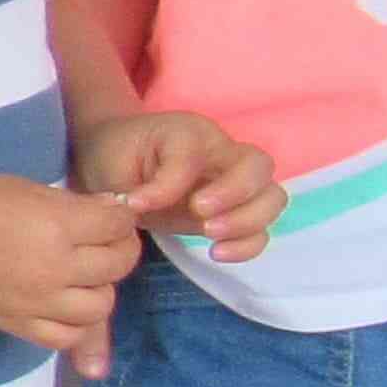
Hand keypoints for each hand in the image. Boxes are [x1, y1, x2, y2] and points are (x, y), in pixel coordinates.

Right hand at [0, 171, 146, 371]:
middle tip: (104, 240)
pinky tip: (66, 304)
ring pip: (100, 306)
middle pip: (116, 265)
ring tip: (84, 275)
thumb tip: (118, 213)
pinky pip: (66, 337)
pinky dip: (76, 323)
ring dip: (101, 288)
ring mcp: (35, 302)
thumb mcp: (28, 190)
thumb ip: (76, 205)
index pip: (117, 226)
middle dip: (119, 248)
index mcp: (55, 226)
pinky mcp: (17, 324)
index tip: (112, 214)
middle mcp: (52, 268)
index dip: (122, 216)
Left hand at [79, 108, 281, 261]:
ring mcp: (234, 183)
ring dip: (249, 221)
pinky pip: (261, 228)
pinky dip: (248, 243)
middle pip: (259, 165)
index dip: (170, 182)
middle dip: (236, 194)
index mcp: (190, 133)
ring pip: (272, 196)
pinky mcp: (234, 212)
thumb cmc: (119, 158)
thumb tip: (148, 207)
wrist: (120, 167)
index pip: (195, 153)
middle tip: (200, 216)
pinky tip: (218, 253)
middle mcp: (222, 153)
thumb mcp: (114, 165)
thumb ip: (137, 185)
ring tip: (210, 239)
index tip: (137, 203)